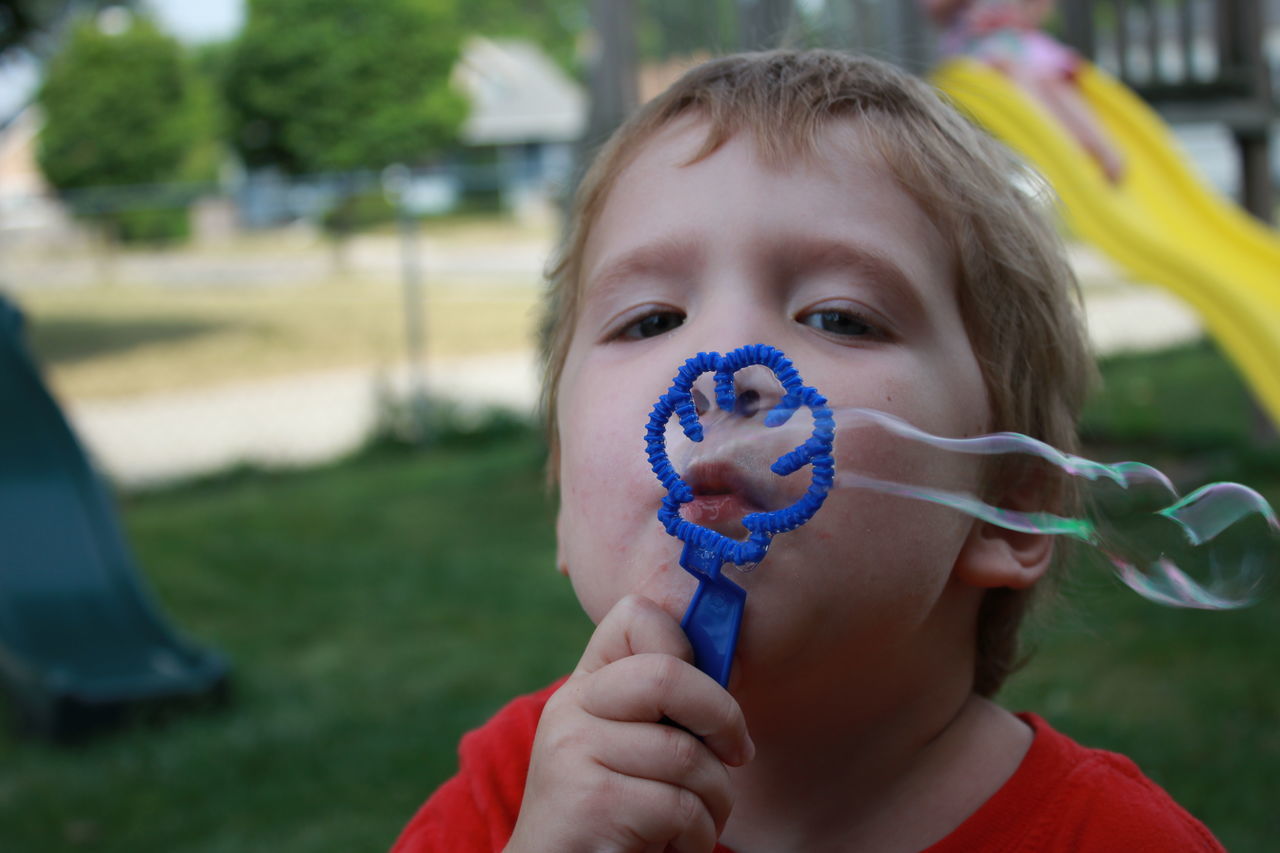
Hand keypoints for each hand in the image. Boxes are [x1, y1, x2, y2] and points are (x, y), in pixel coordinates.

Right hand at [505, 594, 754, 852]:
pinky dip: (696, 837)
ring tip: (696, 822)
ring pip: (686, 755)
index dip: (689, 645)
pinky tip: (672, 848)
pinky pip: (680, 807)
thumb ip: (665, 706)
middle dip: (722, 716)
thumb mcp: (632, 747)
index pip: (636, 616)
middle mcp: (571, 708)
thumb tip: (730, 669)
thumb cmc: (617, 814)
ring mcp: (574, 751)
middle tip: (736, 754)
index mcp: (587, 685)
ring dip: (716, 800)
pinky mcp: (592, 802)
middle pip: (667, 674)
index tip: (709, 695)